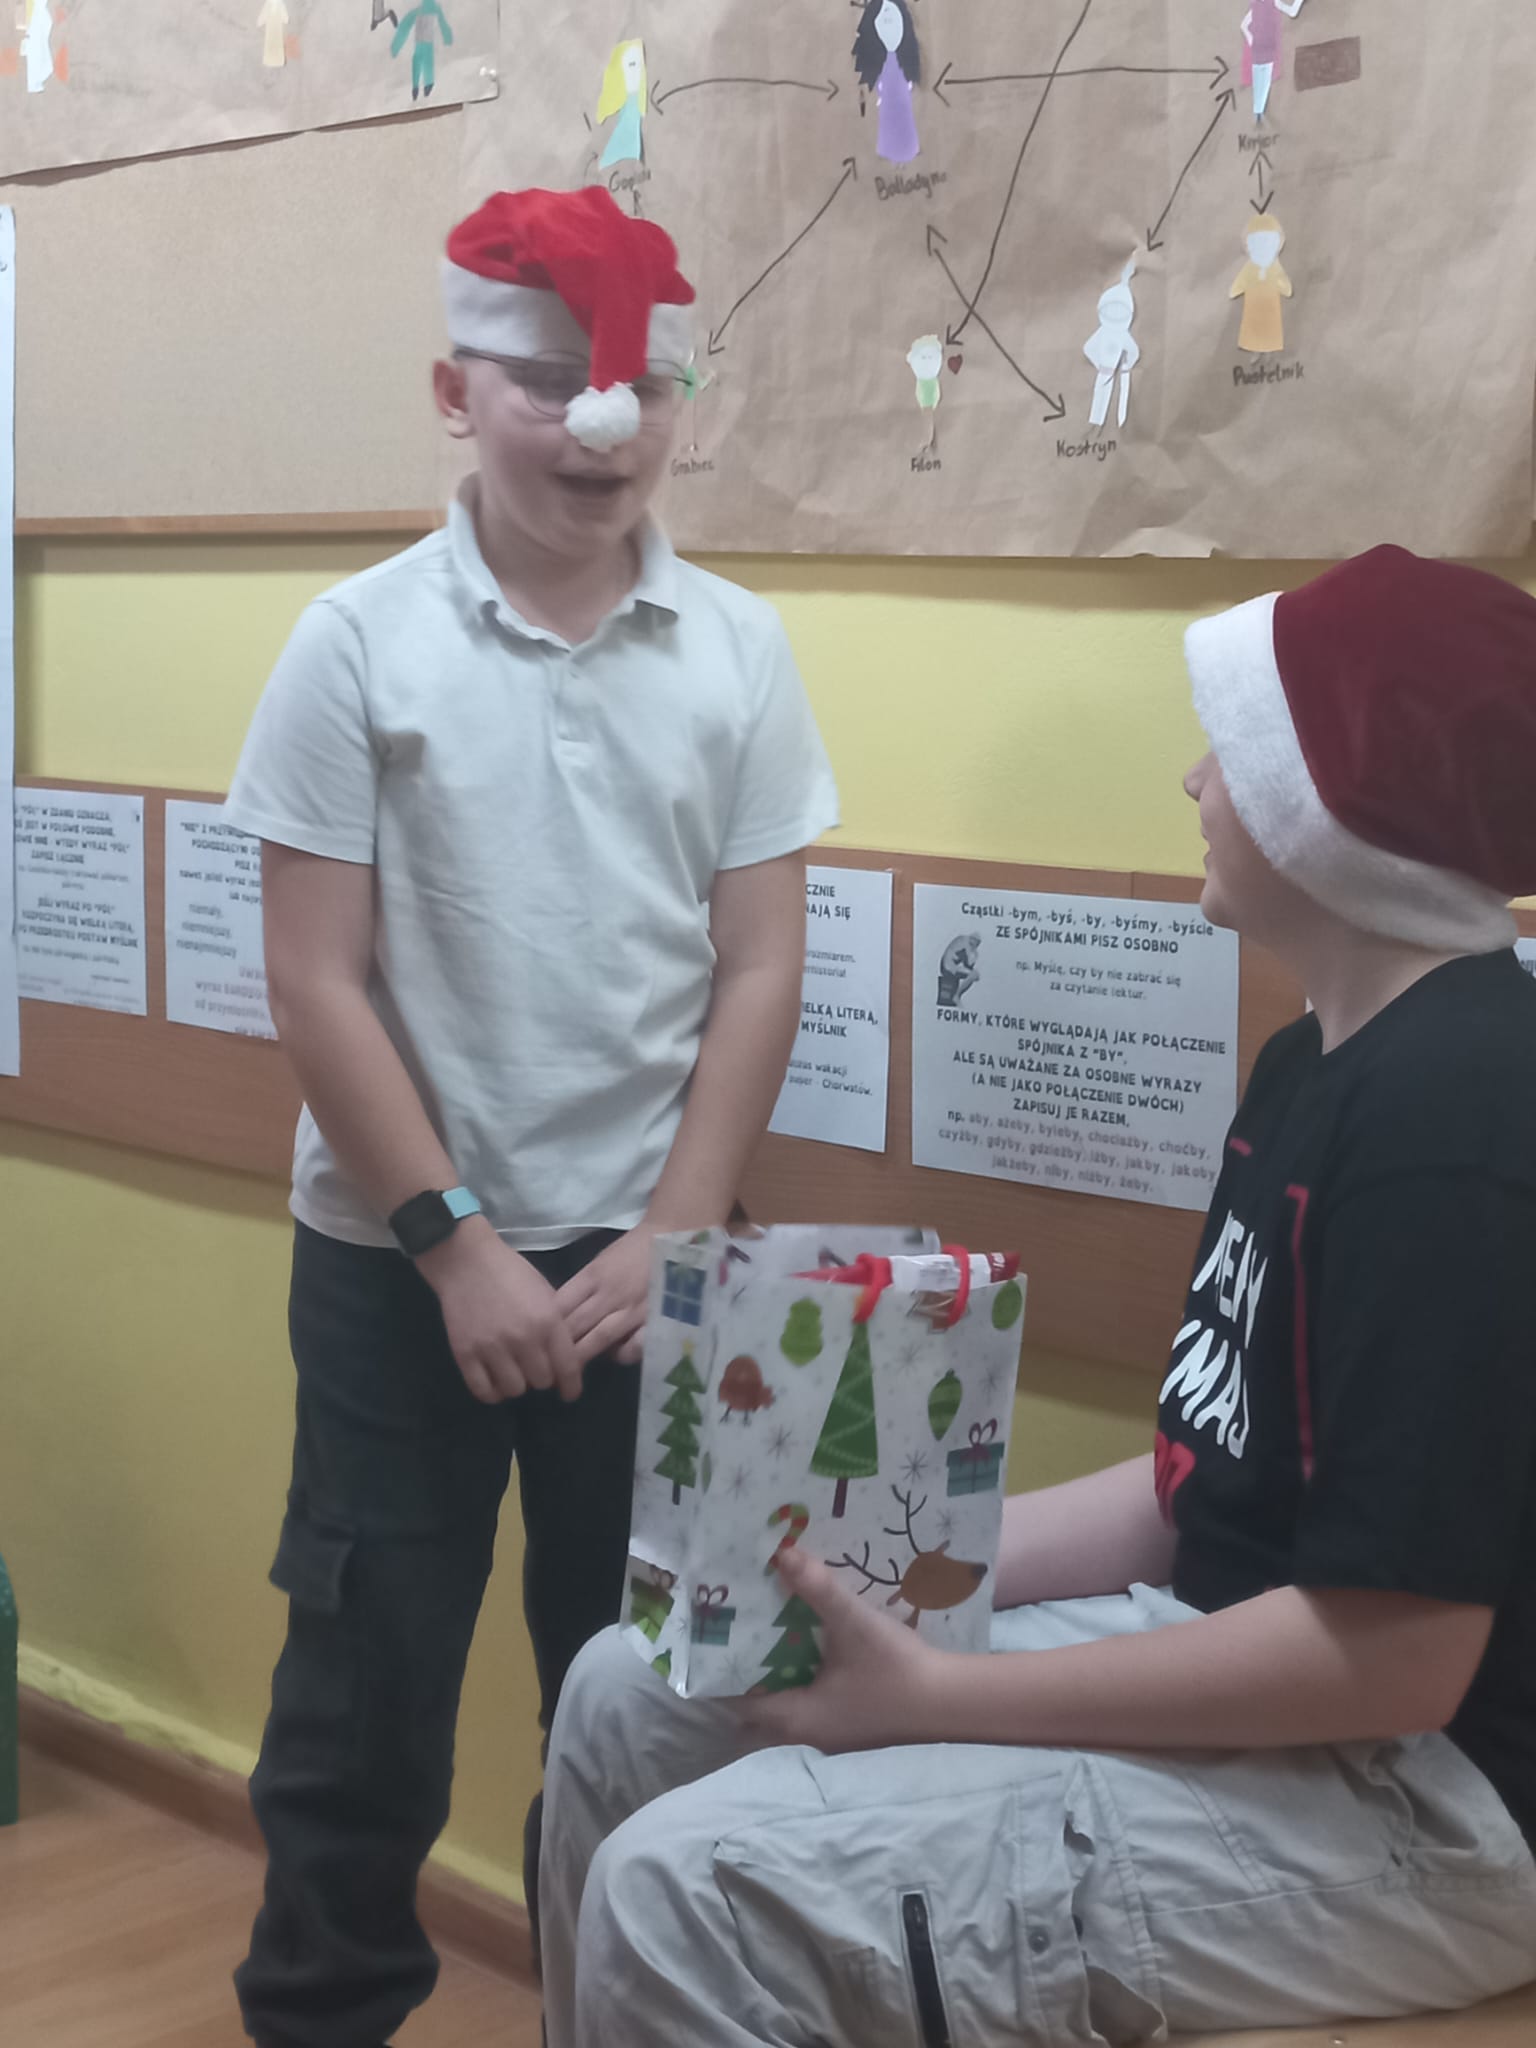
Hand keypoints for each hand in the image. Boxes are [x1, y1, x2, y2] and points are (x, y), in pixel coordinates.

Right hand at [417, 1218, 582, 1404]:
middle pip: (541, 1382)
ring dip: (517, 1384)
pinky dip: (492, 1392)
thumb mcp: (545, 1293)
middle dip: (542, 1378)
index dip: (571, 1386)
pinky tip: (494, 1381)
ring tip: (513, 1371)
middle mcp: (523, 1339)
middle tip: (534, 1368)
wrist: (466, 1261)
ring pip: (514, 1390)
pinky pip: (483, 1390)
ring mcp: (492, 1349)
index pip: (568, 1368)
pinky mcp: (465, 1354)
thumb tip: (564, 1356)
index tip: (569, 1393)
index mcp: (548, 1321)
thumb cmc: (510, 1272)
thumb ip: (556, 1325)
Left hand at [556, 1223, 661, 1366]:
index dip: (544, 1326)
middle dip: (557, 1348)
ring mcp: (632, 1309)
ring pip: (598, 1339)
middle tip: (545, 1366)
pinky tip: (616, 1355)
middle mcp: (609, 1294)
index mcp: (593, 1276)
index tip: (536, 1341)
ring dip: (581, 1357)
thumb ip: (582, 1289)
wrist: (671, 1238)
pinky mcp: (654, 1319)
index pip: (560, 1306)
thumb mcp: (599, 1263)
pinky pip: (634, 1345)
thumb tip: (562, 1317)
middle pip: (574, 1326)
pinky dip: (621, 1354)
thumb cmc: (631, 1251)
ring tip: (570, 1373)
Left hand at [735, 1549, 948, 1753]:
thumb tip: (779, 1553)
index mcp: (798, 1719)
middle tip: (741, 1632)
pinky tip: (818, 1649)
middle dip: (750, 1675)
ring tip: (773, 1633)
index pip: (741, 1703)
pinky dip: (807, 1680)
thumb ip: (816, 1589)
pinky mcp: (859, 1723)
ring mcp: (837, 1732)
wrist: (953, 1702)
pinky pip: (818, 1703)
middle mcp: (811, 1733)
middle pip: (763, 1709)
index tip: (715, 1641)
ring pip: (792, 1706)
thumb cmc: (895, 1670)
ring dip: (781, 1677)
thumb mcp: (852, 1623)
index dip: (724, 1674)